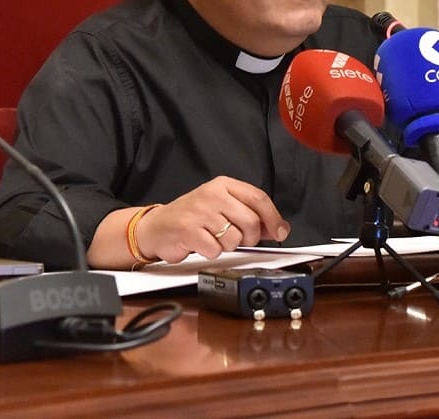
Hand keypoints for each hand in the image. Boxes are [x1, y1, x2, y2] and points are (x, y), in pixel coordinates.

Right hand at [134, 176, 289, 262]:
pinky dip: (212, 252)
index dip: (273, 218)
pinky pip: (215, 250)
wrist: (158, 226)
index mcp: (223, 185)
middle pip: (250, 221)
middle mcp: (212, 194)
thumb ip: (251, 215)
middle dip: (250, 237)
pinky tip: (203, 243)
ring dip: (228, 245)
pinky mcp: (188, 230)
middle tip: (237, 238)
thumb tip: (279, 228)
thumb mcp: (223, 207)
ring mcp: (199, 211)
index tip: (280, 232)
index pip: (258, 198)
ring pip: (234, 238)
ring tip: (213, 238)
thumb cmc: (193, 217)